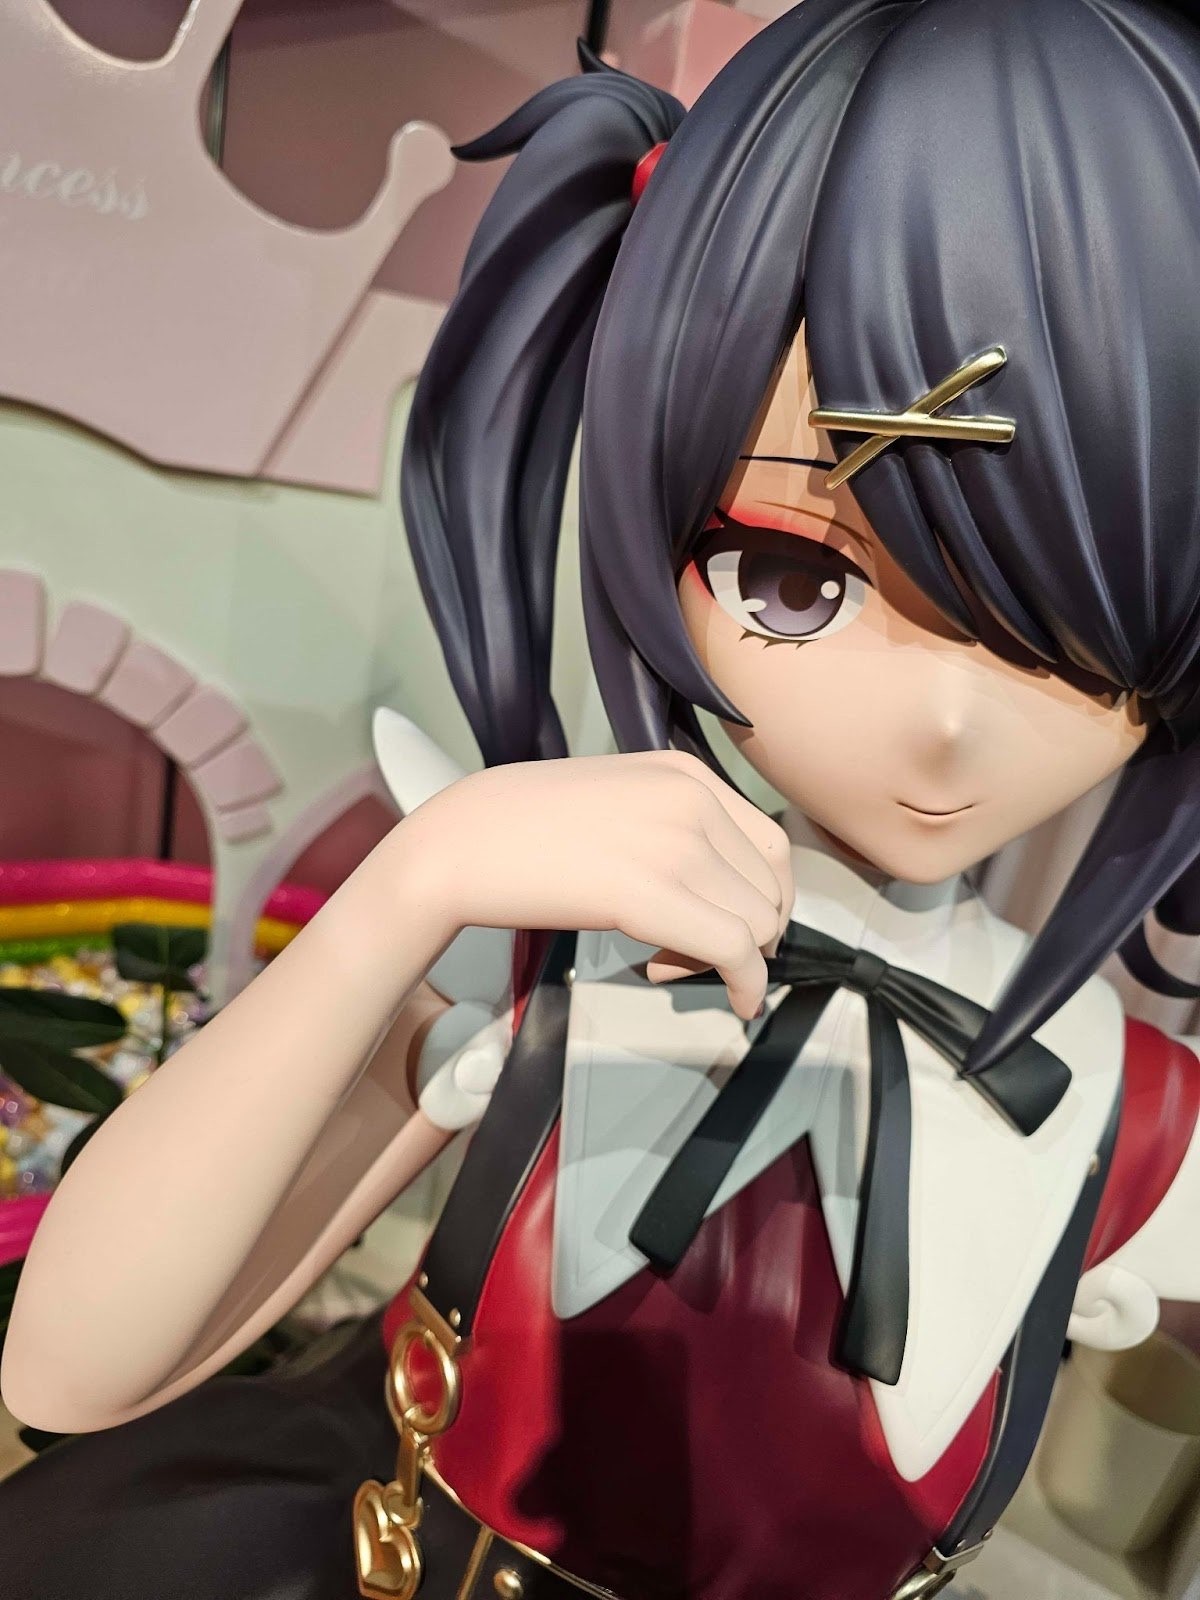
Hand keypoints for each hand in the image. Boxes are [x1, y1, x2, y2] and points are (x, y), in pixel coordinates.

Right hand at [395, 751, 793, 1019]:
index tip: (721, 925)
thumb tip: (713, 885)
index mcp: (686, 773)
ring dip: (732, 959)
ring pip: (760, 923)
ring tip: (667, 961)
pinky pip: (737, 950)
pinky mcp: (652, 893)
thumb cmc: (521, 830)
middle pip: (772, 889)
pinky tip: (734, 1001)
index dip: (759, 900)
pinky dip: (747, 985)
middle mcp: (692, 799)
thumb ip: (671, 826)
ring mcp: (675, 843)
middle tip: (687, 952)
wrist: (460, 842)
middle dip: (746, 933)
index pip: (772, 848)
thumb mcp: (616, 802)